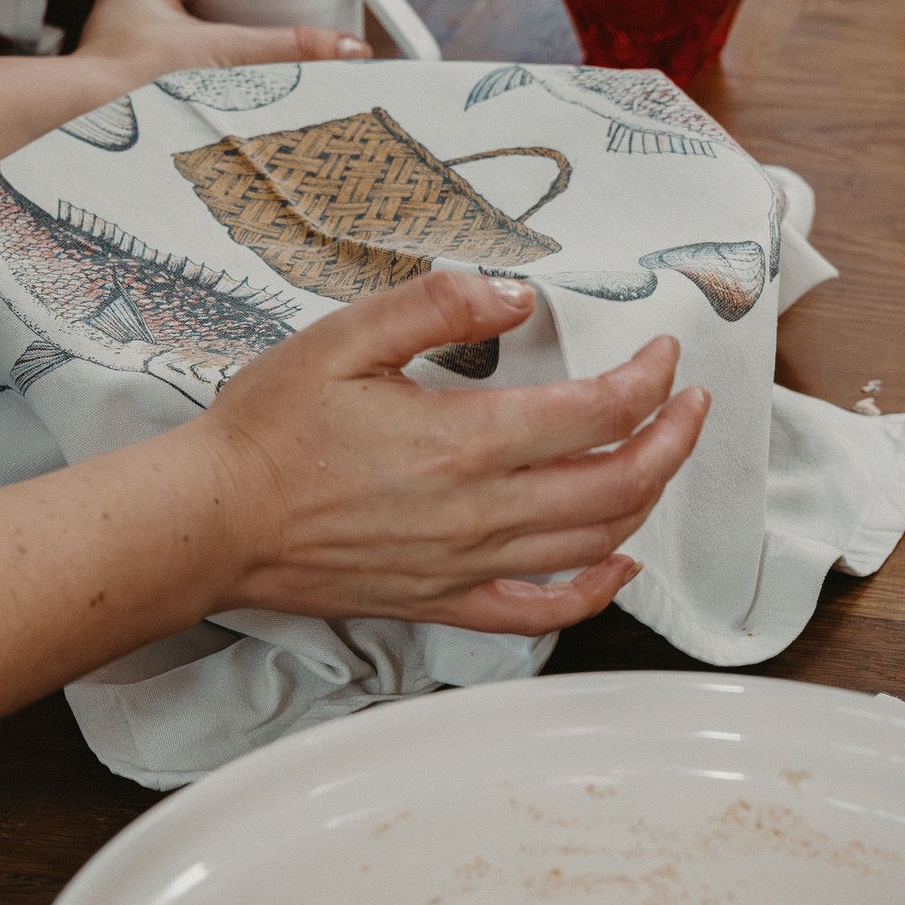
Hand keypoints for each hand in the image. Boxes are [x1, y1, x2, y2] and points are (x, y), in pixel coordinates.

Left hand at [75, 0, 369, 90]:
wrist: (83, 129)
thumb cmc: (130, 82)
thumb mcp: (220, 52)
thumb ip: (285, 49)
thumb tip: (347, 47)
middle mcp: (123, 16)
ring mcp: (122, 52)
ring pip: (166, 27)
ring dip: (200, 26)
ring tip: (245, 27)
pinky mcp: (130, 87)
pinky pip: (165, 63)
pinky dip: (193, 64)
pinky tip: (222, 76)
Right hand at [193, 270, 708, 633]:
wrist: (213, 520)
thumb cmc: (269, 426)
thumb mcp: (345, 335)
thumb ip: (436, 305)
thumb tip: (515, 294)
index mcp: (464, 440)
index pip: (597, 411)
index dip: (647, 377)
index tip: (661, 349)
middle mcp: (480, 511)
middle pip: (619, 482)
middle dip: (673, 437)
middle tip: (690, 400)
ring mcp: (466, 564)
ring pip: (596, 543)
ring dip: (648, 497)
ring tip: (662, 454)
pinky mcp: (442, 600)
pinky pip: (540, 611)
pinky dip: (596, 589)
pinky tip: (619, 564)